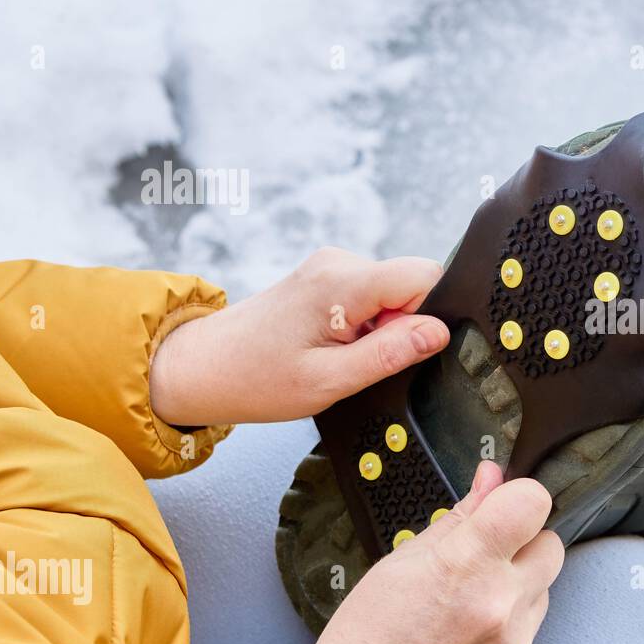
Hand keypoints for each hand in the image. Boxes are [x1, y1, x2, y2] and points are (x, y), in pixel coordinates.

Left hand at [149, 247, 448, 425]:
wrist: (204, 367)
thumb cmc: (256, 377)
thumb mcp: (330, 380)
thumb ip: (390, 354)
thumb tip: (438, 333)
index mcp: (342, 282)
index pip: (424, 276)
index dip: (427, 317)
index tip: (397, 348)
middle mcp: (339, 263)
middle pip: (411, 284)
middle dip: (402, 326)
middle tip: (359, 358)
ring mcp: (332, 266)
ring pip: (393, 292)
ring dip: (381, 328)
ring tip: (339, 354)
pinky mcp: (327, 277)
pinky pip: (372, 295)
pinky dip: (366, 324)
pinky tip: (333, 344)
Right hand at [303, 462, 563, 643]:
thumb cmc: (369, 636)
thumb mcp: (403, 559)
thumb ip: (460, 516)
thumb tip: (491, 479)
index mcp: (467, 563)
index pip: (533, 502)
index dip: (520, 497)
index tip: (504, 506)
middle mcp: (500, 602)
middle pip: (551, 545)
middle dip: (524, 543)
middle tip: (484, 558)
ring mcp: (513, 642)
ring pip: (543, 590)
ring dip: (517, 587)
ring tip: (468, 603)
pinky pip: (530, 631)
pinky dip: (508, 627)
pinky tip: (470, 635)